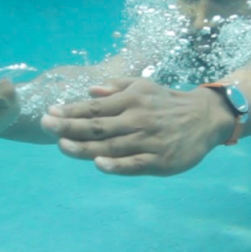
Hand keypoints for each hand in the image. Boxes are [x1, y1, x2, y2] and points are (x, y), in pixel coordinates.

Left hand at [39, 78, 233, 175]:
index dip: (70, 110)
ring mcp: (148, 141)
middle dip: (69, 126)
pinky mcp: (160, 161)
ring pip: (111, 146)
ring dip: (84, 148)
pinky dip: (117, 165)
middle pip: (98, 126)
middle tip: (44, 125)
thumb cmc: (167, 102)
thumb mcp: (144, 86)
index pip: (95, 106)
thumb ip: (116, 88)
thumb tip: (90, 90)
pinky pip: (134, 164)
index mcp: (132, 100)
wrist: (205, 118)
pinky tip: (98, 165)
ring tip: (61, 146)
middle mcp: (138, 119)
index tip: (49, 112)